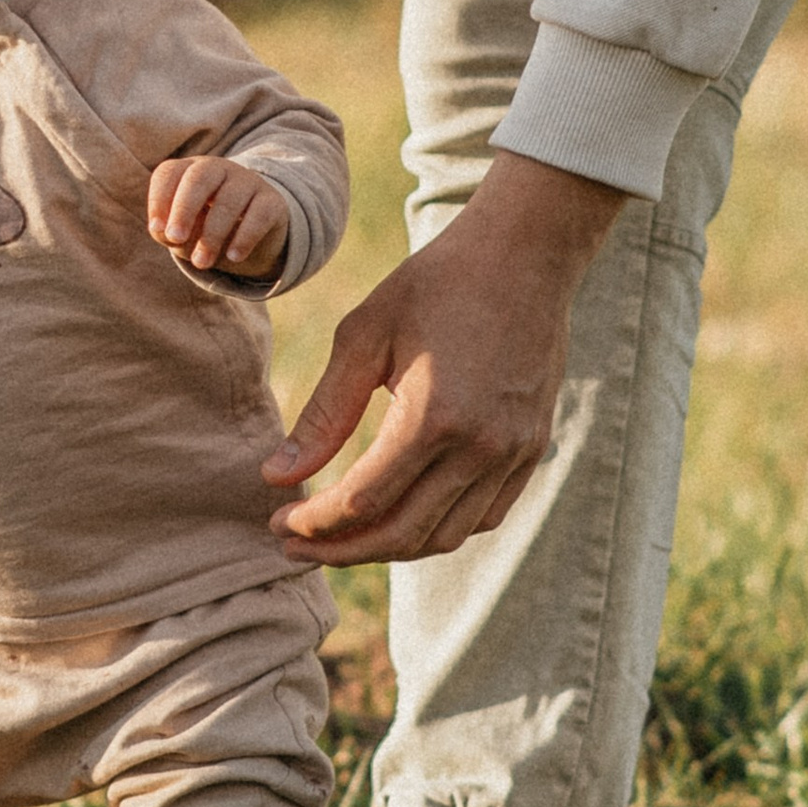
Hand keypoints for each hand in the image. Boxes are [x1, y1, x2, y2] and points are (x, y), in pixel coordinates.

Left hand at [148, 155, 290, 279]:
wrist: (250, 236)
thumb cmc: (203, 229)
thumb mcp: (182, 233)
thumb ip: (168, 233)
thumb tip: (166, 233)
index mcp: (188, 171)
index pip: (169, 173)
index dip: (159, 199)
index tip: (157, 229)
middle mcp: (217, 169)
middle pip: (198, 178)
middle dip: (184, 209)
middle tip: (176, 238)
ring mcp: (246, 181)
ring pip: (228, 200)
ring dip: (212, 234)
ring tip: (202, 262)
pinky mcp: (271, 201)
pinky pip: (259, 215)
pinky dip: (244, 237)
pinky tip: (233, 256)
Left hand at [264, 153, 628, 562]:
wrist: (523, 256)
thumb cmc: (434, 284)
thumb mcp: (364, 335)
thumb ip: (323, 414)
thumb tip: (275, 478)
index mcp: (433, 418)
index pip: (363, 502)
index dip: (315, 523)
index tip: (277, 523)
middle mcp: (480, 448)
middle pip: (402, 534)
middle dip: (341, 550)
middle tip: (294, 546)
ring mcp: (514, 454)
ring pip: (445, 536)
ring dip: (388, 547)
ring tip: (340, 538)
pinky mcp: (532, 449)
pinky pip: (483, 516)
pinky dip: (438, 529)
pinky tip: (401, 516)